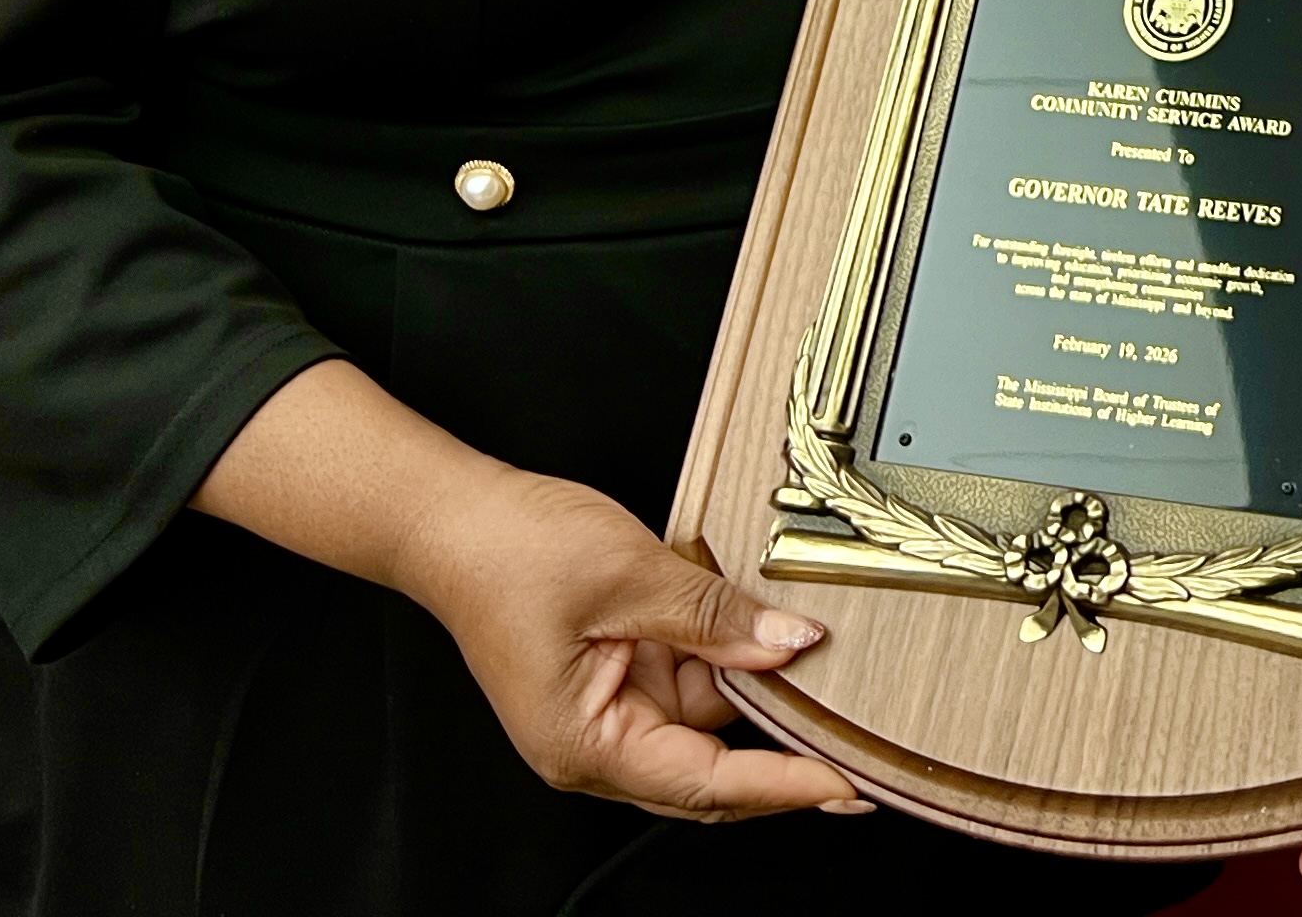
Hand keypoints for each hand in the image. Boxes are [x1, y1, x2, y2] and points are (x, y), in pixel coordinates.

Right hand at [400, 467, 867, 823]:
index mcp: (586, 746)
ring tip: (787, 629)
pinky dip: (719, 652)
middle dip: (776, 733)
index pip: (707, 785)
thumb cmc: (506, 553)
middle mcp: (595, 743)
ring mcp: (605, 710)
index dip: (784, 785)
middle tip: (850, 712)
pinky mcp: (614, 676)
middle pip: (711, 762)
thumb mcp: (630, 575)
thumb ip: (714, 615)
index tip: (845, 786)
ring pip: (704, 716)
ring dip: (747, 677)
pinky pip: (685, 679)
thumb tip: (789, 644)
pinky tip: (745, 619)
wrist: (452, 516)